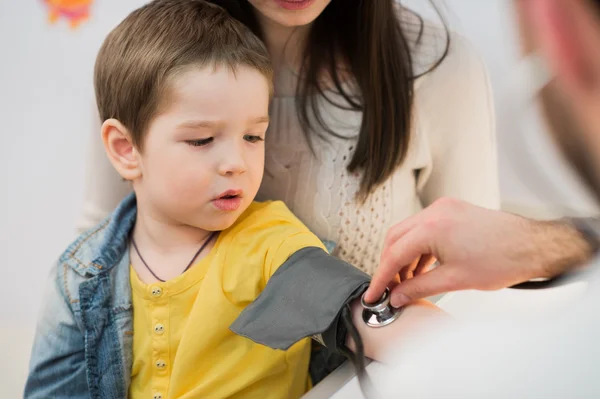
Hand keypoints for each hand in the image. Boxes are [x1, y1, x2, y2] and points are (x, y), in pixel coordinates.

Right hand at [365, 198, 591, 307]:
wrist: (532, 246)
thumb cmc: (502, 260)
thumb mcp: (454, 280)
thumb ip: (419, 288)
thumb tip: (397, 297)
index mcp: (433, 227)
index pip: (394, 253)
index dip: (381, 277)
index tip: (374, 294)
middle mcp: (435, 212)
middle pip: (396, 238)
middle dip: (389, 265)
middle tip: (389, 289)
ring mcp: (444, 209)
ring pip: (409, 232)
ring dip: (404, 256)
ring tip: (407, 282)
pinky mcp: (452, 211)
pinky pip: (424, 228)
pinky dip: (419, 248)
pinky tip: (422, 268)